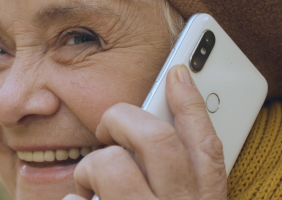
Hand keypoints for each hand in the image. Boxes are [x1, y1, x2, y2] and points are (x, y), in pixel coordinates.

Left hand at [63, 65, 226, 199]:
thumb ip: (178, 174)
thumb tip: (150, 129)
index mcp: (203, 199)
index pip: (206, 144)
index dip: (191, 103)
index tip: (176, 73)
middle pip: (155, 139)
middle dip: (121, 120)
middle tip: (105, 129)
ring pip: (111, 165)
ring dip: (90, 166)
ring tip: (89, 183)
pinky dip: (75, 199)